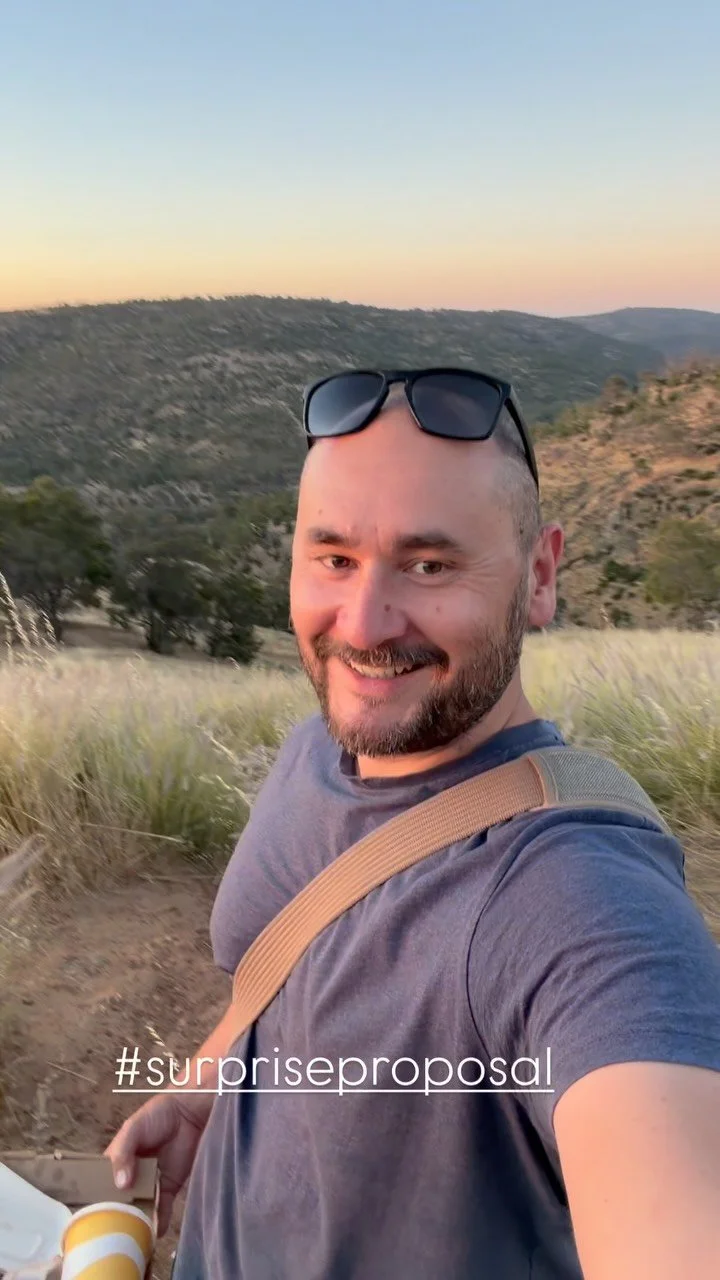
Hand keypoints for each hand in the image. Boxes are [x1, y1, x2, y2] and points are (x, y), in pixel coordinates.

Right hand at [105, 1092, 209, 1236]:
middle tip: (111, 1234)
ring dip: (137, 1221)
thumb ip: (123, 1152)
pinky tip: (156, 1232)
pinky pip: (162, 1208)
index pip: (101, 1184)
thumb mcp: (133, 1128)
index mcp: (116, 1161)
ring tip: (132, 1238)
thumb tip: (120, 1184)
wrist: (190, 1113)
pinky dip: (159, 1221)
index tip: (89, 1219)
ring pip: (140, 1208)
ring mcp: (150, 1184)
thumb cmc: (156, 1116)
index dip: (96, 1200)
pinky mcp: (168, 1188)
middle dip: (117, 1216)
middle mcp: (131, 1177)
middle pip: (120, 1201)